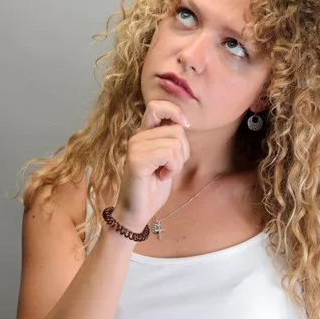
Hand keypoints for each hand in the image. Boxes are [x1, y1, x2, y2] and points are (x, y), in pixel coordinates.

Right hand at [114, 100, 190, 232]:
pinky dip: (172, 168)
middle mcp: (137, 136)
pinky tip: (162, 177)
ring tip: (165, 173)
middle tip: (171, 167)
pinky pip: (169, 154)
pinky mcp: (136, 159)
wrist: (137, 212)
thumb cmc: (153, 187)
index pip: (157, 106)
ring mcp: (135, 147)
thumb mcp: (166, 158)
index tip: (184, 127)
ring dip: (177, 162)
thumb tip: (183, 123)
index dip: (175, 112)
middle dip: (183, 151)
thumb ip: (171, 140)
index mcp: (143, 133)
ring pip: (175, 142)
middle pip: (177, 129)